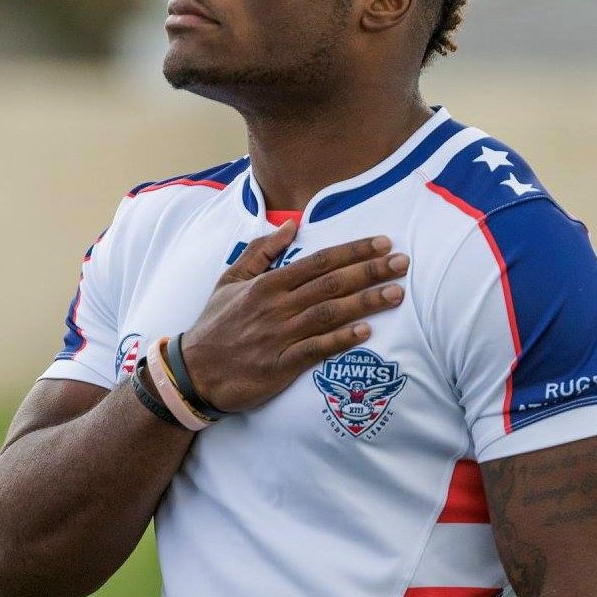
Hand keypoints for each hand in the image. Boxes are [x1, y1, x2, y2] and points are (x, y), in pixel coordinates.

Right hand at [180, 221, 408, 411]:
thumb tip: (291, 224)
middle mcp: (277, 306)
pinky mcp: (280, 365)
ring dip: (365, 302)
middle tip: (403, 263)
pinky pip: (316, 350)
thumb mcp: (230, 279)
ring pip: (329, 313)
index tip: (383, 243)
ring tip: (396, 293)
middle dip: (370, 271)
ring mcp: (279, 336)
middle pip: (331, 283)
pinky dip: (341, 339)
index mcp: (268, 283)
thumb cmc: (215, 324)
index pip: (319, 261)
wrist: (193, 372)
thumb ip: (261, 250)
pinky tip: (365, 332)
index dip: (353, 251)